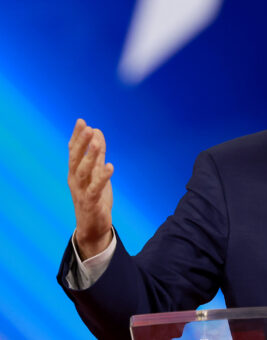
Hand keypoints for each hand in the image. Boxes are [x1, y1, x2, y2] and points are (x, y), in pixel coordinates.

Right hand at [67, 118, 113, 259]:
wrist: (92, 227)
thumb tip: (97, 131)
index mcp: (75, 172)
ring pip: (84, 172)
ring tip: (97, 143)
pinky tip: (110, 166)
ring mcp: (81, 191)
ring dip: (90, 157)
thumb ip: (97, 154)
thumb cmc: (94, 198)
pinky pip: (95, 188)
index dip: (77, 137)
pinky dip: (102, 177)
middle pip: (76, 159)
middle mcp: (75, 180)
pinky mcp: (91, 202)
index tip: (81, 121)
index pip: (73, 151)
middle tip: (87, 127)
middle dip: (81, 143)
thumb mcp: (95, 173)